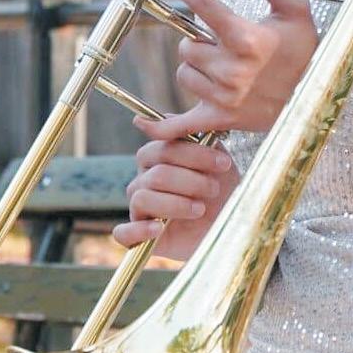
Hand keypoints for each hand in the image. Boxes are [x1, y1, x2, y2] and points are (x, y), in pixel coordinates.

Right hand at [114, 134, 239, 260]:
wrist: (229, 226)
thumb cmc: (221, 191)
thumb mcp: (213, 160)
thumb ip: (190, 134)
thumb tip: (146, 117)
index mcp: (156, 159)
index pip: (162, 148)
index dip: (194, 154)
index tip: (224, 162)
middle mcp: (143, 181)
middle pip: (156, 174)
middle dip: (190, 180)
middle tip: (214, 189)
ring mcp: (139, 208)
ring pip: (143, 197)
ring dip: (177, 203)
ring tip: (200, 209)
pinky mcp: (138, 236)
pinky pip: (123, 232)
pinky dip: (139, 230)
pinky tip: (159, 229)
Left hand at [139, 0, 318, 141]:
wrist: (317, 99)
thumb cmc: (304, 52)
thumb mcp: (295, 8)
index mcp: (246, 37)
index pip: (202, 1)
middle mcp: (231, 67)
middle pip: (187, 45)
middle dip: (200, 42)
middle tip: (225, 46)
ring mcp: (223, 96)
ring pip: (184, 73)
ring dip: (196, 68)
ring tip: (224, 71)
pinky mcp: (219, 120)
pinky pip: (178, 125)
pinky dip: (159, 125)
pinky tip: (140, 118)